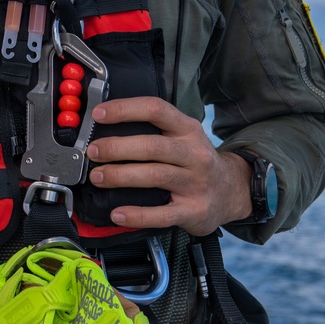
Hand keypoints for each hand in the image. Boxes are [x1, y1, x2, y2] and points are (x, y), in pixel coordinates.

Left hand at [85, 96, 252, 235]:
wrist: (232, 192)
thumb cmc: (194, 162)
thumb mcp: (183, 138)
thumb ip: (153, 131)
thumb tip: (105, 128)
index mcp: (187, 129)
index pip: (156, 110)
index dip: (125, 109)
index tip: (99, 114)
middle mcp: (194, 153)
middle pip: (152, 146)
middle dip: (117, 148)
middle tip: (92, 152)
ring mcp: (196, 183)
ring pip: (155, 175)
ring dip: (121, 176)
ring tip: (97, 177)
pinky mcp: (194, 210)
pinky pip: (162, 213)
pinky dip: (137, 214)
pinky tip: (117, 213)